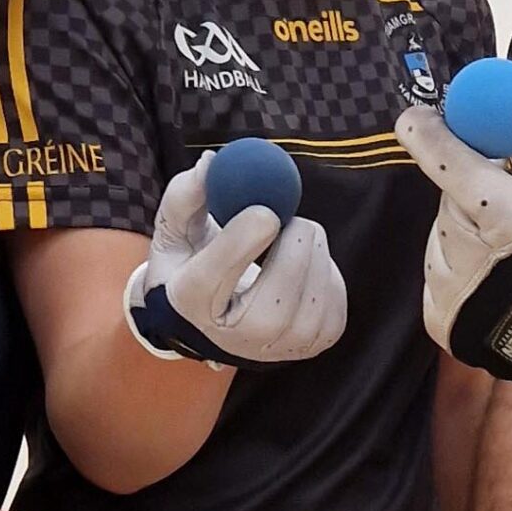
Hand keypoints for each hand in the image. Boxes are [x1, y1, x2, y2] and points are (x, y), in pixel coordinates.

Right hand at [125, 151, 345, 367]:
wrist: (219, 318)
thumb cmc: (195, 264)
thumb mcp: (177, 229)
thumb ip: (187, 195)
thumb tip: (212, 164)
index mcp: (191, 302)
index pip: (213, 278)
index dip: (242, 244)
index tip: (265, 212)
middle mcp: (234, 337)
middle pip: (276, 297)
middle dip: (292, 246)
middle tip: (290, 219)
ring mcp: (279, 346)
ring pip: (313, 292)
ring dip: (311, 250)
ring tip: (291, 240)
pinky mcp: (315, 343)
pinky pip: (334, 296)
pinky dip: (325, 270)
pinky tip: (303, 266)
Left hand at [397, 76, 511, 403]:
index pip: (461, 175)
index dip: (435, 143)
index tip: (412, 119)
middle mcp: (479, 271)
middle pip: (452, 204)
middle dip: (471, 185)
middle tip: (505, 184)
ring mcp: (461, 306)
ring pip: (441, 238)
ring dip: (463, 223)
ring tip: (507, 235)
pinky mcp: (451, 331)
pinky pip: (436, 274)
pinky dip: (454, 258)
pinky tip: (489, 263)